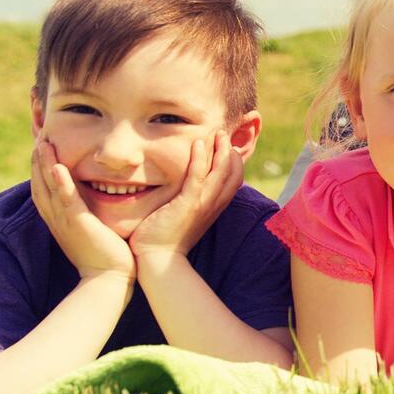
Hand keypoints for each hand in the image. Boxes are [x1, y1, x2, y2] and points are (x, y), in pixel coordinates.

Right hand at [31, 138, 134, 280]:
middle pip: (40, 184)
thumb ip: (89, 211)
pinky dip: (60, 183)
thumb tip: (97, 195)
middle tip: (39, 137)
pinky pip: (66, 201)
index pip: (44, 188)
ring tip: (42, 144)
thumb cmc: (105, 255)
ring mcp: (65, 221)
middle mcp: (57, 218)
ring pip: (49, 188)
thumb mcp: (91, 228)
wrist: (109, 280)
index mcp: (59, 218)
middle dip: (38, 160)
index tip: (43, 146)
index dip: (41, 167)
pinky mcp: (78, 225)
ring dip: (44, 165)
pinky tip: (57, 167)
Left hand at [130, 132, 242, 264]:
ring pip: (220, 172)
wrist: (158, 260)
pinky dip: (200, 158)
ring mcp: (203, 204)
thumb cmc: (166, 239)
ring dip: (220, 149)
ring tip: (216, 133)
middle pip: (233, 173)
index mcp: (215, 208)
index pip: (235, 181)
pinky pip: (198, 176)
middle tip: (223, 134)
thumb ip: (190, 202)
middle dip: (230, 151)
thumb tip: (186, 190)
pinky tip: (198, 143)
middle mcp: (214, 205)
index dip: (235, 162)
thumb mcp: (185, 218)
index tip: (227, 147)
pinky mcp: (188, 205)